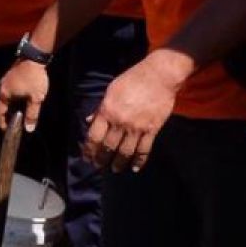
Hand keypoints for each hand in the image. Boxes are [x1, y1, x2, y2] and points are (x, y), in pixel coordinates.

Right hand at [0, 60, 48, 132]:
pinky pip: (10, 89)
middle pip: (2, 104)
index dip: (2, 122)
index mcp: (5, 94)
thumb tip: (29, 129)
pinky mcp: (11, 74)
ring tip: (20, 110)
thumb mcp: (36, 98)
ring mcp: (6, 79)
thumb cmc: (34, 78)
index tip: (5, 129)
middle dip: (7, 113)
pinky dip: (14, 96)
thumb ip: (32, 115)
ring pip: (6, 96)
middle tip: (15, 121)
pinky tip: (23, 97)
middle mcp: (2, 87)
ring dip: (11, 104)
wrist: (34, 57)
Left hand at [84, 53, 181, 172]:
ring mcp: (137, 128)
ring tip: (115, 169)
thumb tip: (89, 120)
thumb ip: (100, 108)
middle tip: (98, 166)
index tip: (86, 157)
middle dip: (101, 159)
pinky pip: (144, 150)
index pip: (94, 136)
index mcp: (107, 111)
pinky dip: (139, 161)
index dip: (89, 149)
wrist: (158, 76)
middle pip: (108, 147)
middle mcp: (120, 122)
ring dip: (119, 163)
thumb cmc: (132, 79)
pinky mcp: (152, 130)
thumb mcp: (111, 90)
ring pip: (125, 152)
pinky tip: (135, 168)